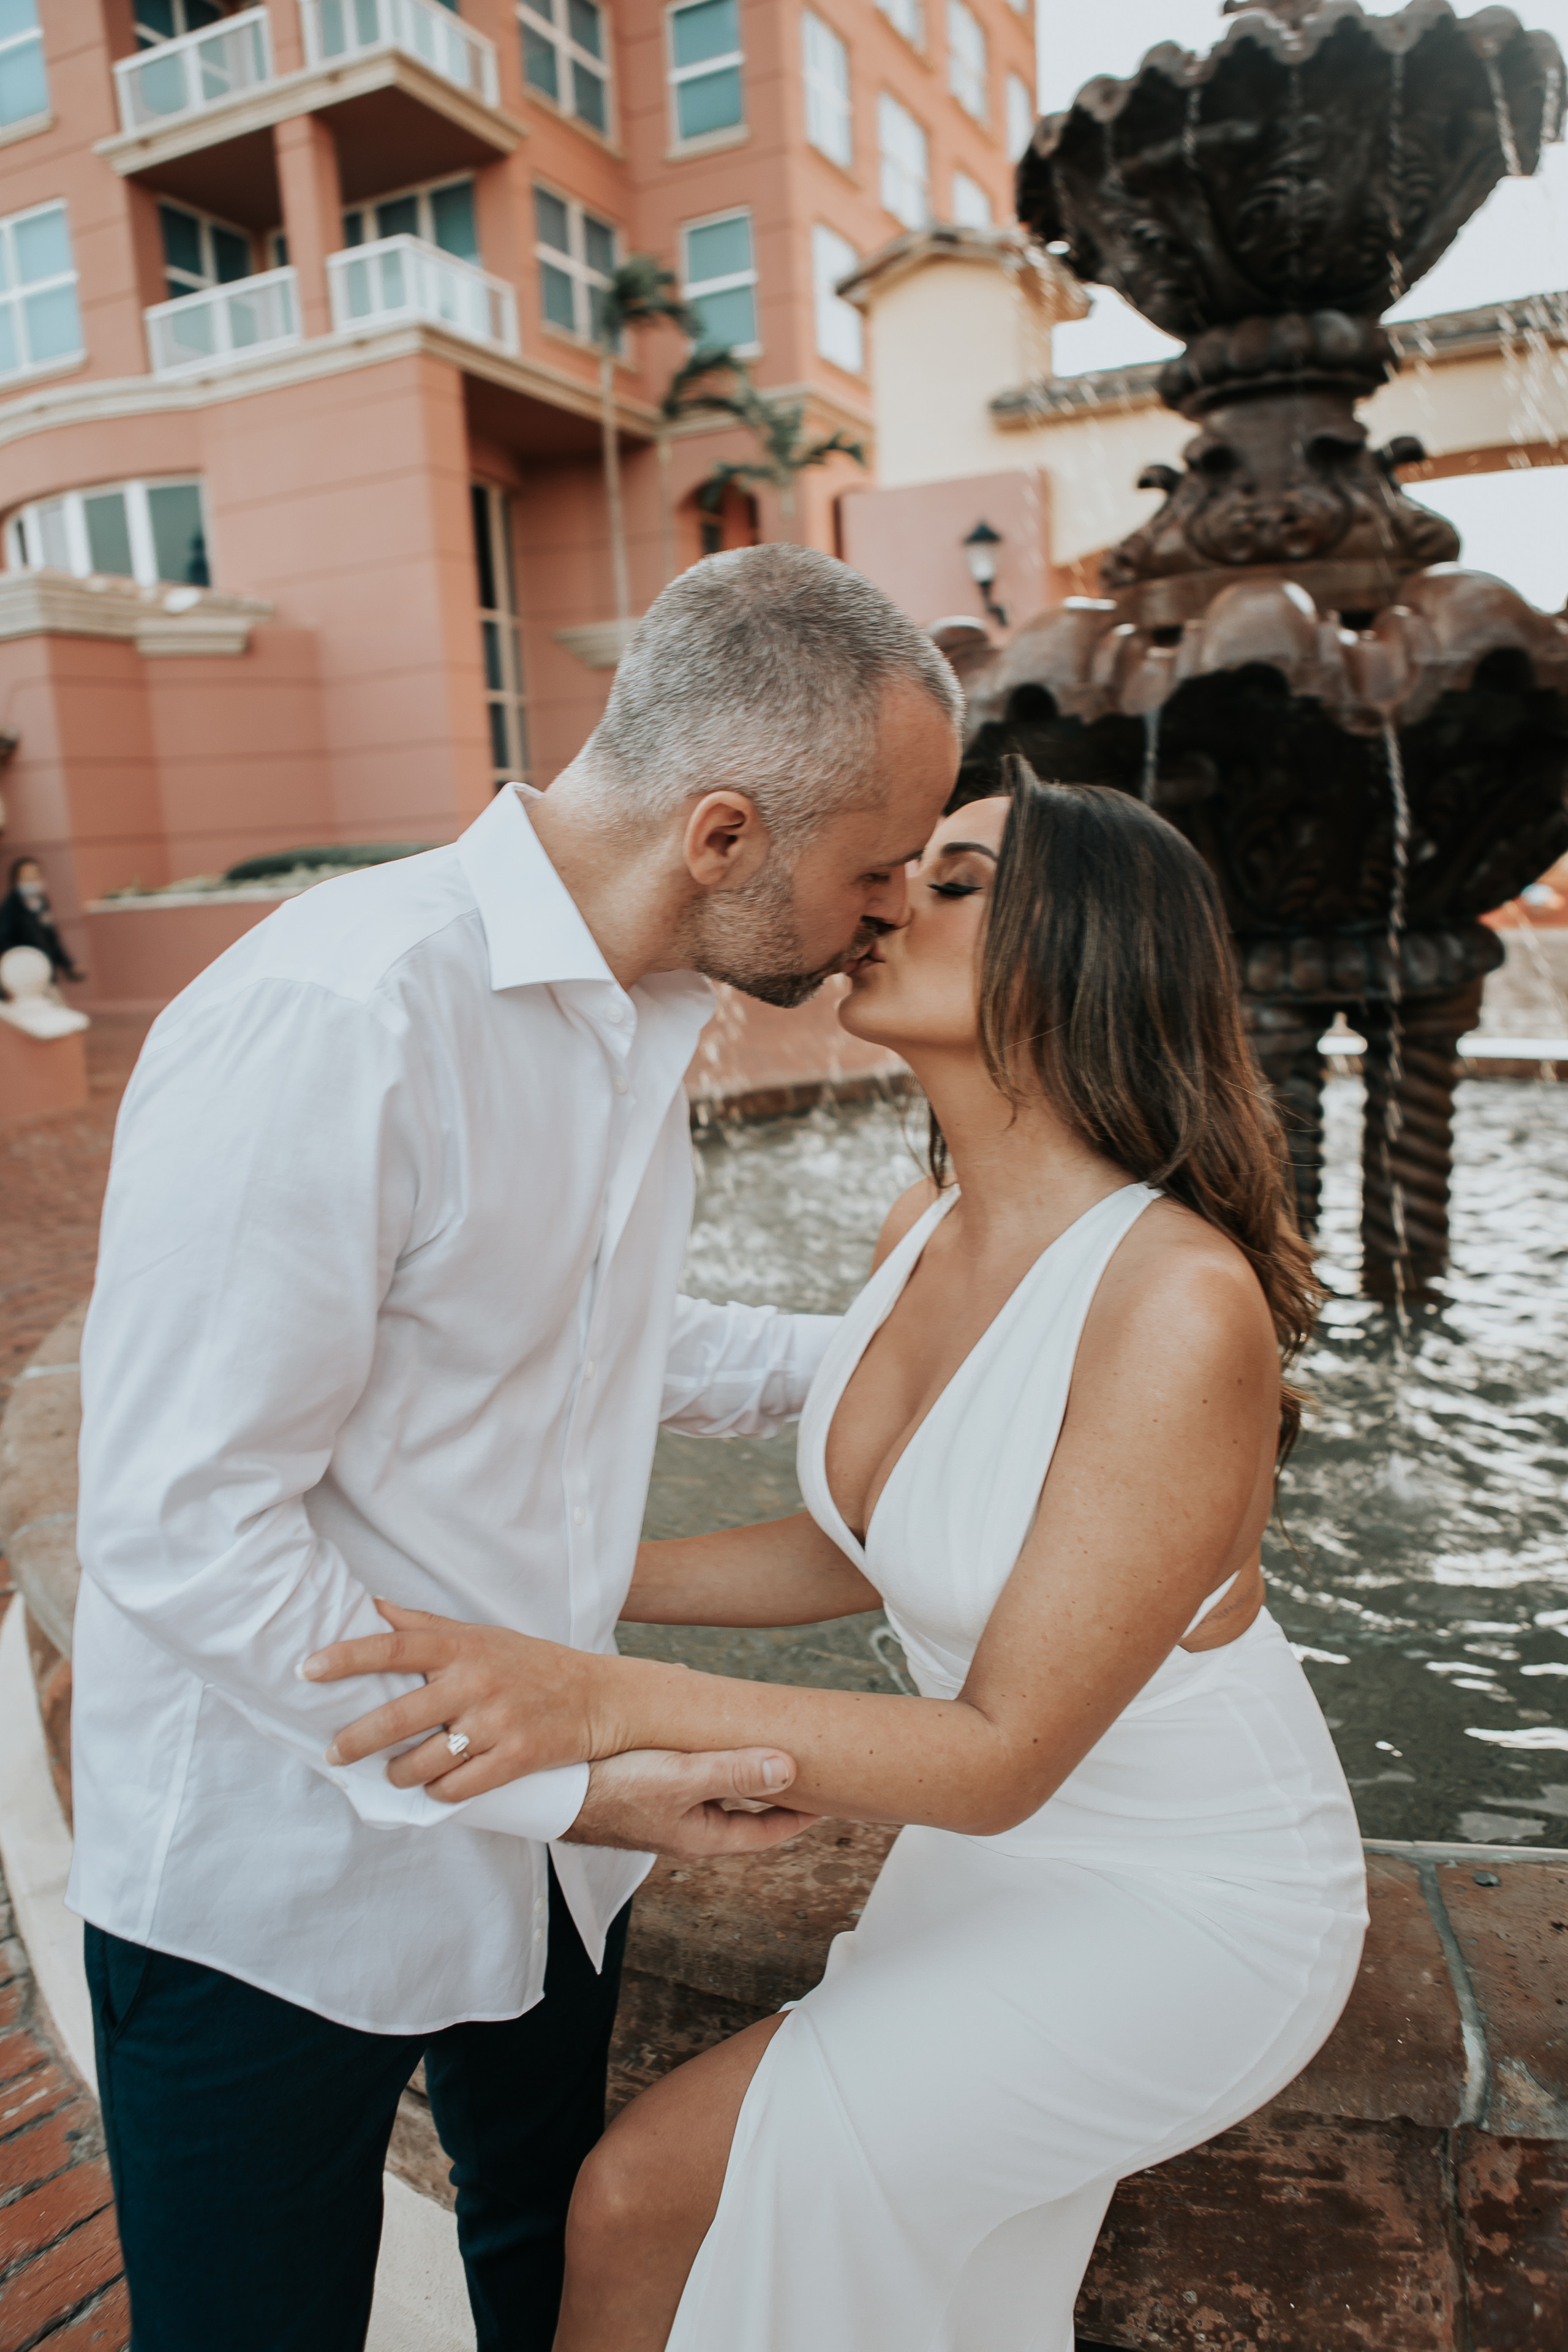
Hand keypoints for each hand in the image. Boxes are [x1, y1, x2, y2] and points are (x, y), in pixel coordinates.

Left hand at [303, 1600, 601, 1801]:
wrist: (598, 1698)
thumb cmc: (529, 1663)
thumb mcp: (480, 1635)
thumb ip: (424, 1624)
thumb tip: (371, 1607)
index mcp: (463, 1648)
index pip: (393, 1648)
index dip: (346, 1657)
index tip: (308, 1669)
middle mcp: (477, 1682)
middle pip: (399, 1716)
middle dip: (356, 1740)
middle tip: (333, 1752)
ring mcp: (497, 1722)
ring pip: (425, 1761)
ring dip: (399, 1773)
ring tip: (392, 1773)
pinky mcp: (516, 1758)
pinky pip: (459, 1787)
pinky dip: (438, 1793)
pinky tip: (433, 1788)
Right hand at [562, 1749, 818, 1857]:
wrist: (547, 1792)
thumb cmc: (609, 1791)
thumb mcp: (679, 1779)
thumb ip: (733, 1773)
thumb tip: (789, 1769)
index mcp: (704, 1835)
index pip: (769, 1831)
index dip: (802, 1814)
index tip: (832, 1796)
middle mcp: (688, 1827)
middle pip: (746, 1810)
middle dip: (774, 1787)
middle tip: (805, 1762)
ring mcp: (666, 1810)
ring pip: (717, 1789)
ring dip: (740, 1767)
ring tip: (762, 1739)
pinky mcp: (646, 1790)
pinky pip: (690, 1773)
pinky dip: (707, 1754)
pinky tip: (704, 1728)